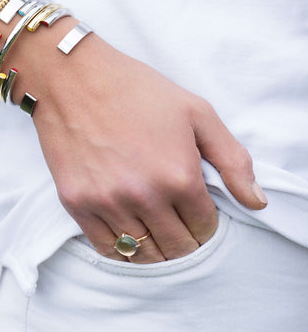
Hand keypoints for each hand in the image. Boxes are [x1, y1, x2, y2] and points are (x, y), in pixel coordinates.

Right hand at [29, 31, 266, 263]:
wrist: (75, 77)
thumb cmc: (136, 90)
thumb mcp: (196, 112)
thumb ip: (232, 160)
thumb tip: (255, 202)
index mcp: (179, 176)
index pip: (204, 228)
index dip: (206, 224)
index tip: (197, 212)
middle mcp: (143, 196)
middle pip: (176, 247)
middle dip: (185, 240)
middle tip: (178, 223)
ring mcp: (106, 201)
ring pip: (142, 253)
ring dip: (155, 247)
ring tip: (155, 229)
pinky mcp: (76, 201)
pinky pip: (105, 247)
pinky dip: (122, 247)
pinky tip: (128, 231)